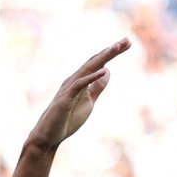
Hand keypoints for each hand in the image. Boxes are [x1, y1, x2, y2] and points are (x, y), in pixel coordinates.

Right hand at [25, 38, 130, 152]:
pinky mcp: (66, 98)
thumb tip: (107, 71)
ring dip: (103, 58)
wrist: (49, 135)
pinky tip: (104, 70)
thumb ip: (97, 87)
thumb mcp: (89, 101)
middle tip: (126, 40)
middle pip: (95, 61)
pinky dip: (92, 77)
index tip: (127, 44)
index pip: (98, 63)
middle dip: (111, 50)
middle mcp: (75, 79)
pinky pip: (80, 85)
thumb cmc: (68, 118)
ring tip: (116, 48)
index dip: (112, 53)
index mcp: (81, 80)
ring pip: (88, 68)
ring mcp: (70, 88)